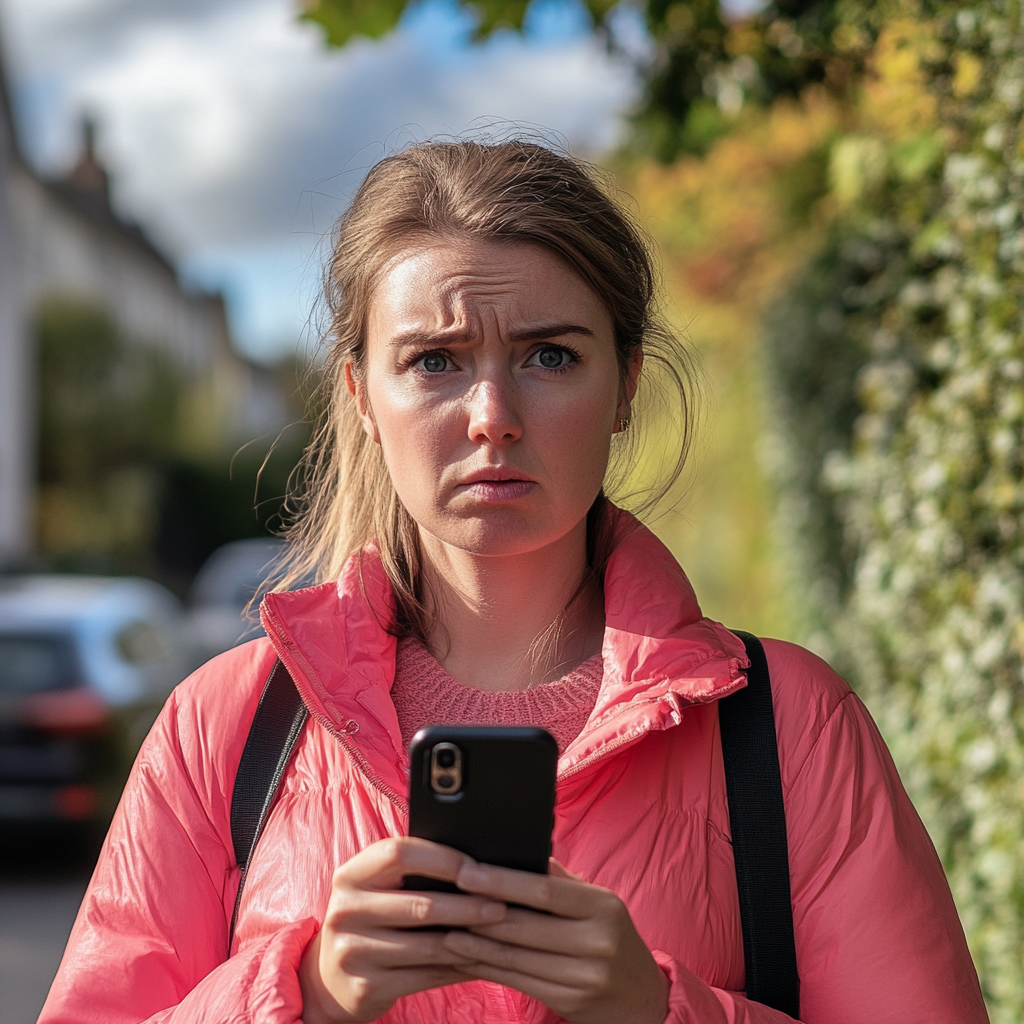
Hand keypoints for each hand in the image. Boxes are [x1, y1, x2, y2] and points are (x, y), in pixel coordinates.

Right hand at [300, 837, 506, 1022]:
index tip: (478, 867)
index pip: (399, 853)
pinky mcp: (367, 988)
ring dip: (471, 940)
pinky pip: (426, 977)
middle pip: (420, 904)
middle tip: (503, 905)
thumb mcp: (374, 889)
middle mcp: (345, 911)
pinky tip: (481, 961)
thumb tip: (475, 863)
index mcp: (350, 875)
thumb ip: (409, 872)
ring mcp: (353, 953)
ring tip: (501, 933)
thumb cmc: (369, 919)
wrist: (327, 980)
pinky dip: (458, 968)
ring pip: (428, 946)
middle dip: (468, 905)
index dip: (443, 858)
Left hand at [443, 859, 668, 1023]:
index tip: (467, 872)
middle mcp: (598, 942)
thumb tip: (518, 849)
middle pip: (525, 926)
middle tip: (444, 899)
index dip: (502, 882)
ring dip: (475, 945)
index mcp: (603, 906)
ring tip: (445, 930)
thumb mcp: (598, 903)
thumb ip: (560, 879)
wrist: (641, 998)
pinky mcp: (570, 1002)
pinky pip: (518, 981)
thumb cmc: (610, 937)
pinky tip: (466, 959)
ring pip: (516, 957)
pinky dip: (487, 969)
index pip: (545, 891)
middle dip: (479, 914)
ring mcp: (585, 977)